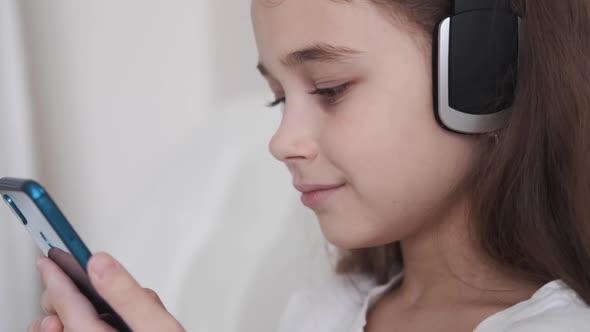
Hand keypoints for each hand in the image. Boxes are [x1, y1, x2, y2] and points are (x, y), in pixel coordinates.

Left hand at [28, 252, 184, 331]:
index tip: (51, 259)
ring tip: (70, 310)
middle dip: (59, 298)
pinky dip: (78, 326)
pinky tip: (85, 324)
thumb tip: (101, 263)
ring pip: (67, 330)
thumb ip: (130, 296)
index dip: (58, 277)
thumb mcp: (159, 329)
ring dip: (66, 315)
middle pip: (60, 320)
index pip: (67, 305)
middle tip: (65, 279)